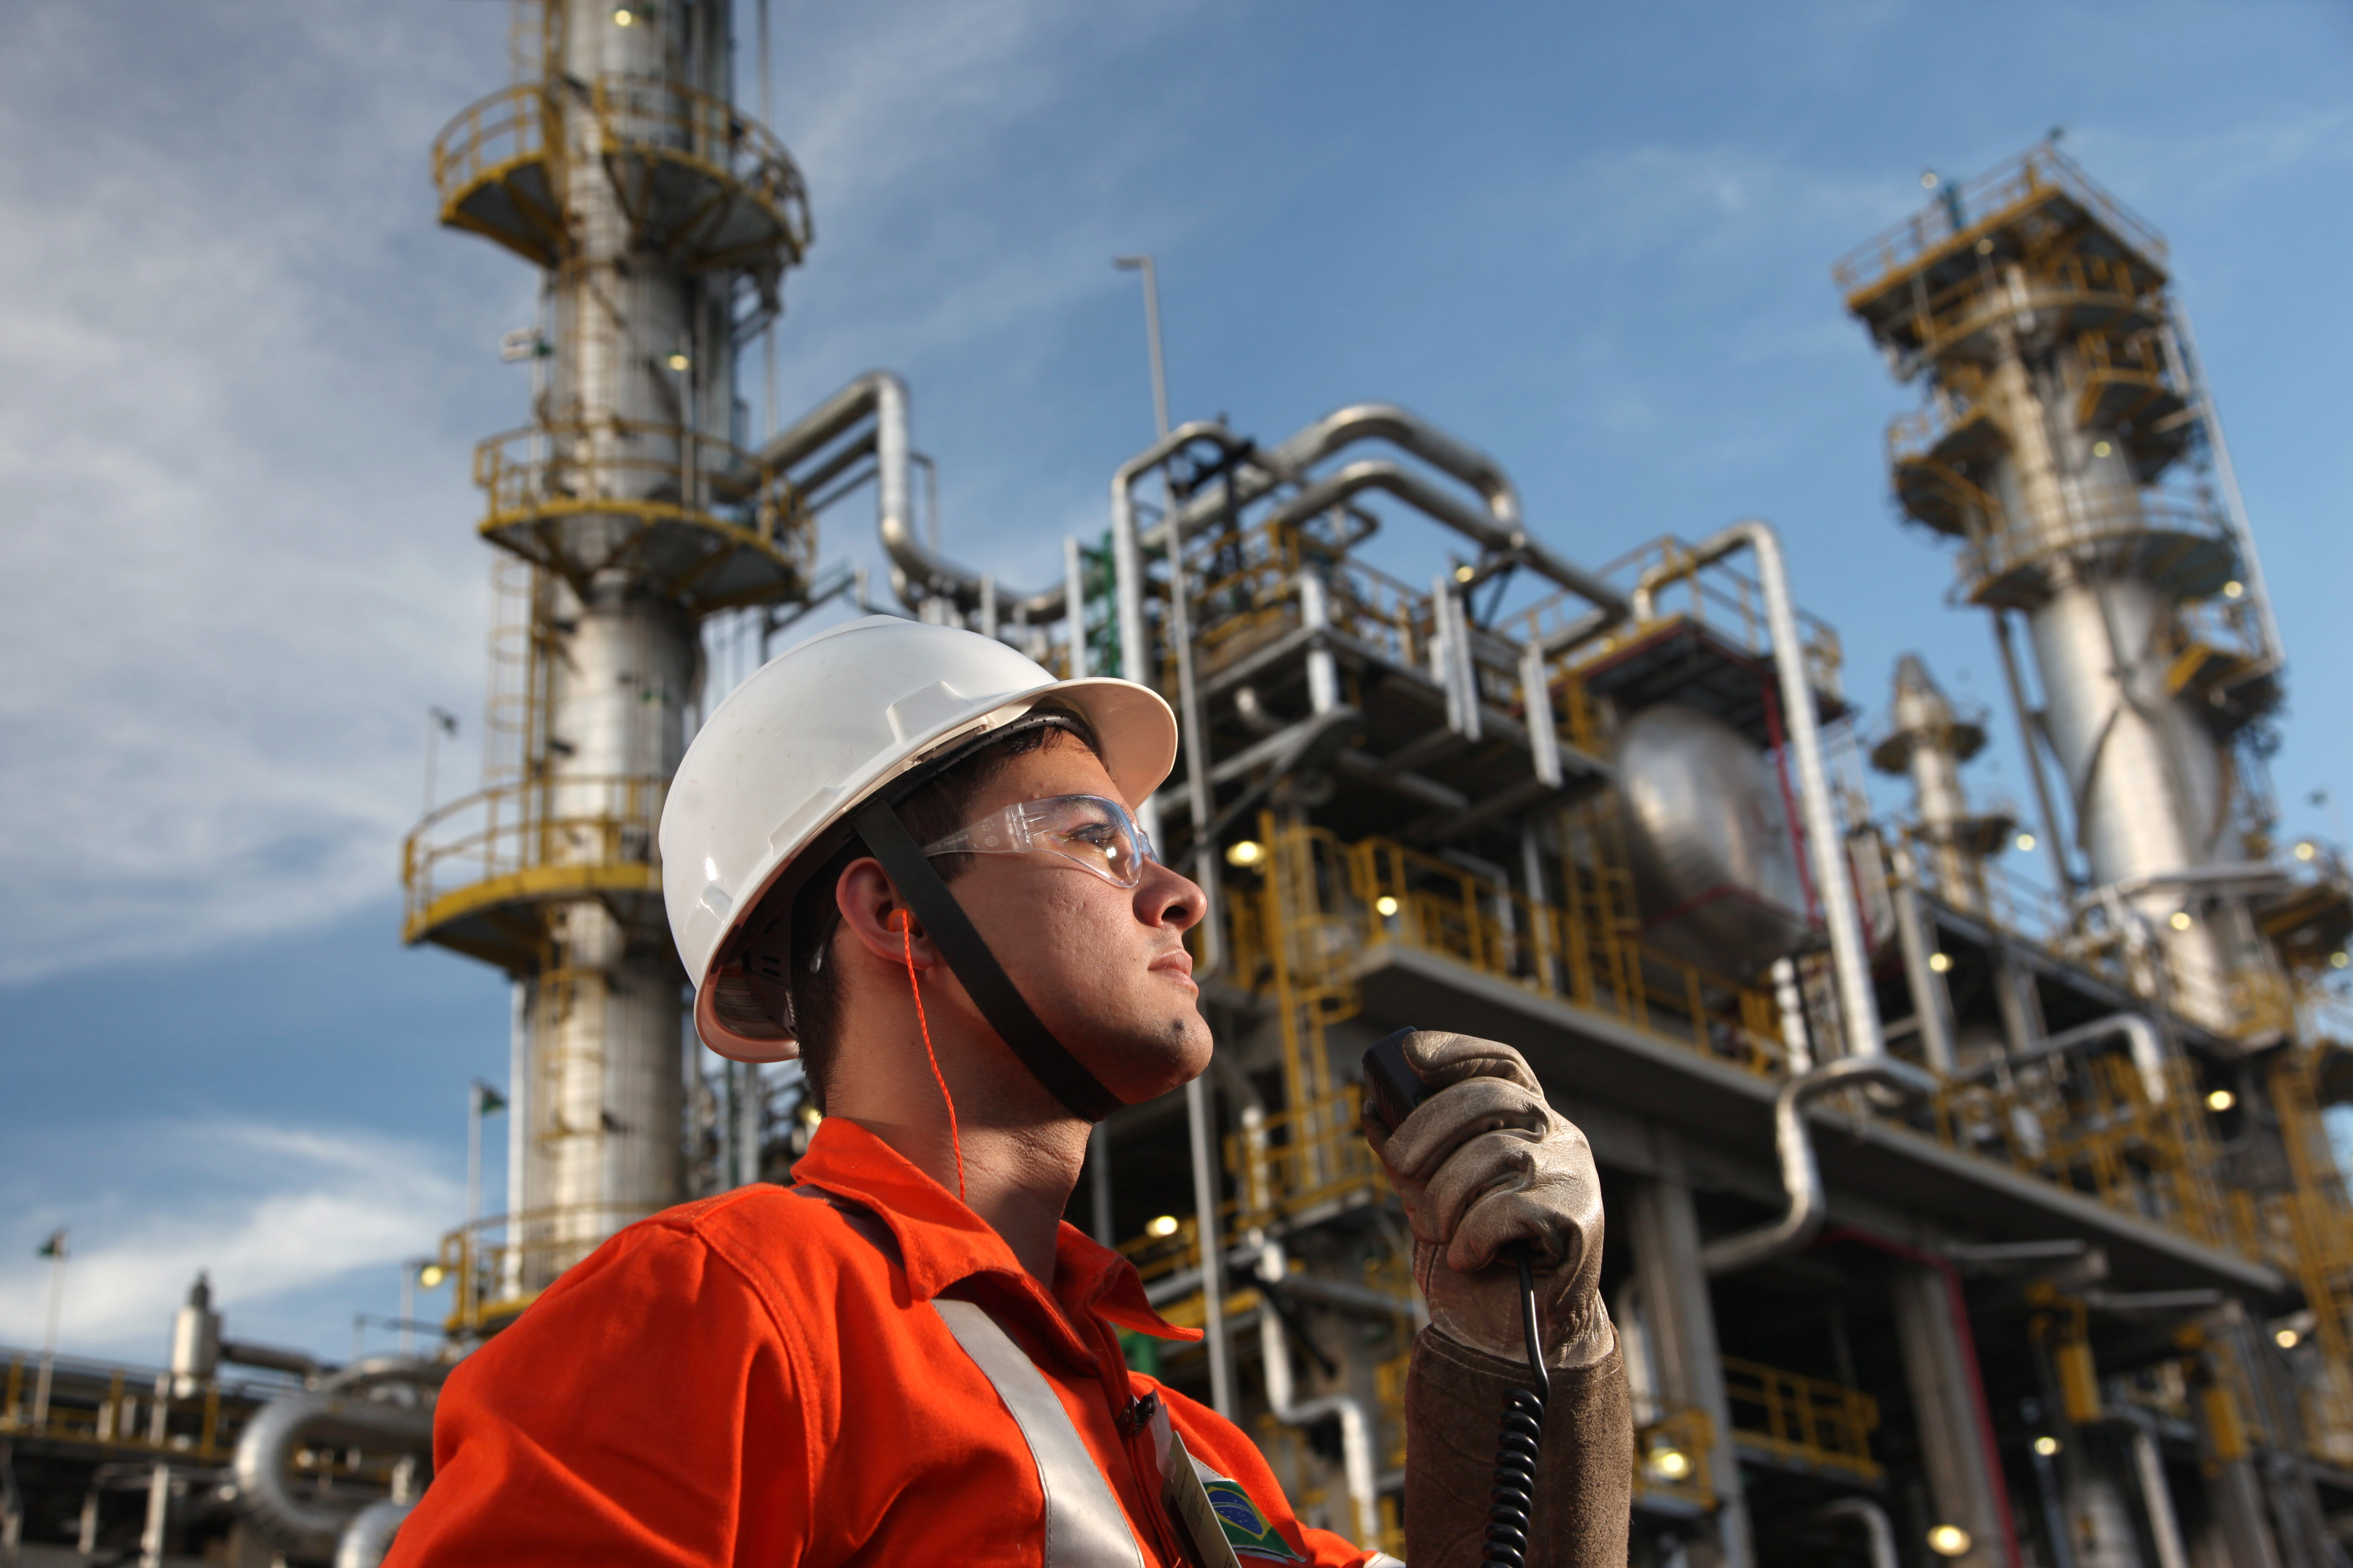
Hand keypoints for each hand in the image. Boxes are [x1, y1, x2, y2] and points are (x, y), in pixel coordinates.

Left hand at [1363, 1030, 1610, 1367]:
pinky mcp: (1579, 1219)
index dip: (1458, 1050)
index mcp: (1526, 1123)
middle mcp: (1558, 1138)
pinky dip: (1475, 1234)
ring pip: (1496, 1153)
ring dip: (1447, 1196)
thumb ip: (1408, 1155)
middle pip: (1491, 1098)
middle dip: (1430, 1126)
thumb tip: (1371, 1111)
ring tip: (1436, 1231)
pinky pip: (1512, 1207)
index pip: (1502, 1064)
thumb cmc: (1469, 1259)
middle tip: (1399, 1165)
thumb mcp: (1426, 1196)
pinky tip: (1468, 1256)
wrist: (1506, 1336)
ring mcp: (1573, 1175)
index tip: (1409, 1055)